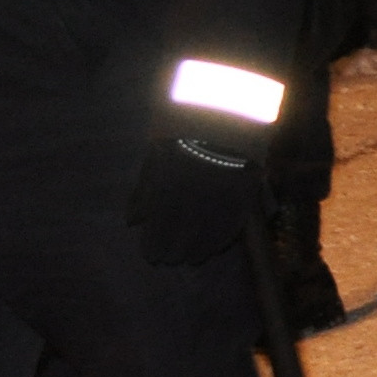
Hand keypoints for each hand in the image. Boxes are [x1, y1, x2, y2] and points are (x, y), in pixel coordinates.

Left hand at [126, 112, 262, 258]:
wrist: (223, 116)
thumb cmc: (182, 136)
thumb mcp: (155, 157)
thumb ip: (143, 191)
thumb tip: (133, 221)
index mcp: (170, 187)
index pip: (159, 226)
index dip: (154, 244)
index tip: (151, 256)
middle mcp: (195, 197)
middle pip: (183, 235)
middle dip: (173, 251)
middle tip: (169, 260)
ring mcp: (221, 197)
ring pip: (207, 234)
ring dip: (198, 250)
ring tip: (190, 259)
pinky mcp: (243, 196)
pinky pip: (232, 225)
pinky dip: (221, 240)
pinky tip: (213, 248)